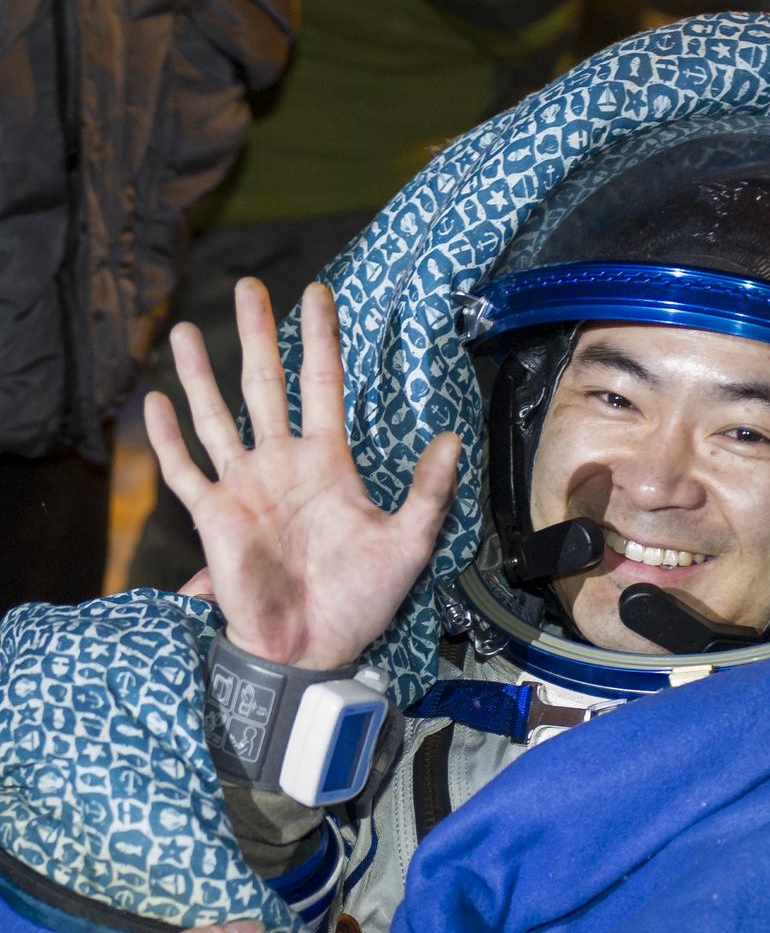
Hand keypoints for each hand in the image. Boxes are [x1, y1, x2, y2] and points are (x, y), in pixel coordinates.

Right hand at [145, 278, 459, 668]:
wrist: (317, 646)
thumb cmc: (363, 599)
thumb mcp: (409, 542)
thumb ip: (429, 491)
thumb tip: (452, 438)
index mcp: (329, 462)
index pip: (323, 385)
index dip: (320, 341)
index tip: (317, 293)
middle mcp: (283, 464)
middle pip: (265, 385)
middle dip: (258, 336)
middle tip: (248, 286)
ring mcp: (245, 487)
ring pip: (217, 417)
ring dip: (200, 374)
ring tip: (184, 328)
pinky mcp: (214, 517)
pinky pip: (186, 471)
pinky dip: (168, 440)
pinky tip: (154, 402)